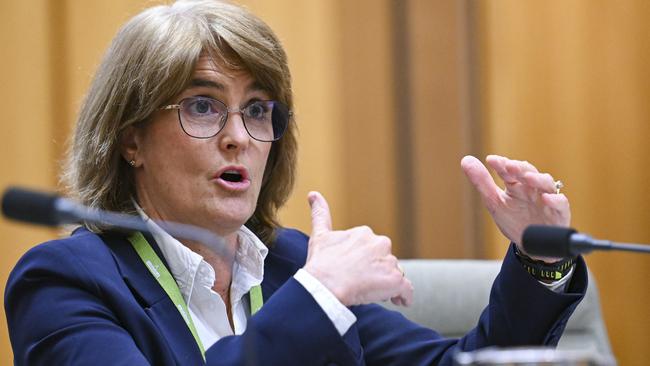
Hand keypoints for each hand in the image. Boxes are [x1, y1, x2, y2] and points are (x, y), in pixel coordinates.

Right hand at [303, 191, 412, 306]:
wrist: (324, 285)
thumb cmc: (321, 263)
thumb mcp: (320, 235)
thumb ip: (321, 213)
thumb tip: (313, 194)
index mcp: (365, 233)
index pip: (372, 249)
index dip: (364, 261)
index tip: (355, 271)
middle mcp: (381, 243)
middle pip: (385, 261)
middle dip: (377, 271)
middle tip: (361, 283)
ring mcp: (389, 262)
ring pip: (395, 274)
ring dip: (386, 284)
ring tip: (370, 293)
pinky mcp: (395, 280)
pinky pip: (407, 290)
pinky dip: (404, 297)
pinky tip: (397, 301)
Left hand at [461, 155, 570, 260]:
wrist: (530, 246)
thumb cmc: (514, 220)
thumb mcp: (495, 202)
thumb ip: (482, 182)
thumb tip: (466, 160)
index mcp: (516, 185)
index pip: (509, 171)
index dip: (501, 164)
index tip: (491, 160)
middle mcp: (532, 188)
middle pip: (529, 173)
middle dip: (520, 168)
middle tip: (509, 166)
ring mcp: (546, 199)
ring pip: (546, 184)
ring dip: (538, 179)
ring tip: (527, 177)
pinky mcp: (559, 214)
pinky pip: (561, 204)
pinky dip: (556, 200)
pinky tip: (547, 198)